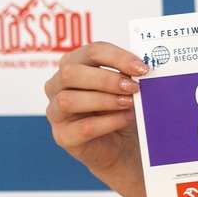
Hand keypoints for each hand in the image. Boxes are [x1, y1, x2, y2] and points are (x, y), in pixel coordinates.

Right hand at [45, 42, 147, 177]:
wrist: (124, 144)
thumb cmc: (122, 108)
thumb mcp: (126, 87)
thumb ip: (128, 75)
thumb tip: (139, 69)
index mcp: (74, 65)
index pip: (90, 52)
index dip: (117, 57)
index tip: (142, 68)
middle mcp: (57, 86)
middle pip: (71, 73)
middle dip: (106, 79)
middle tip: (133, 87)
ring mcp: (55, 112)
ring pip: (68, 100)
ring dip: (104, 100)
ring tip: (129, 103)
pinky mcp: (63, 136)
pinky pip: (82, 127)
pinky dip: (109, 122)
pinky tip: (126, 119)